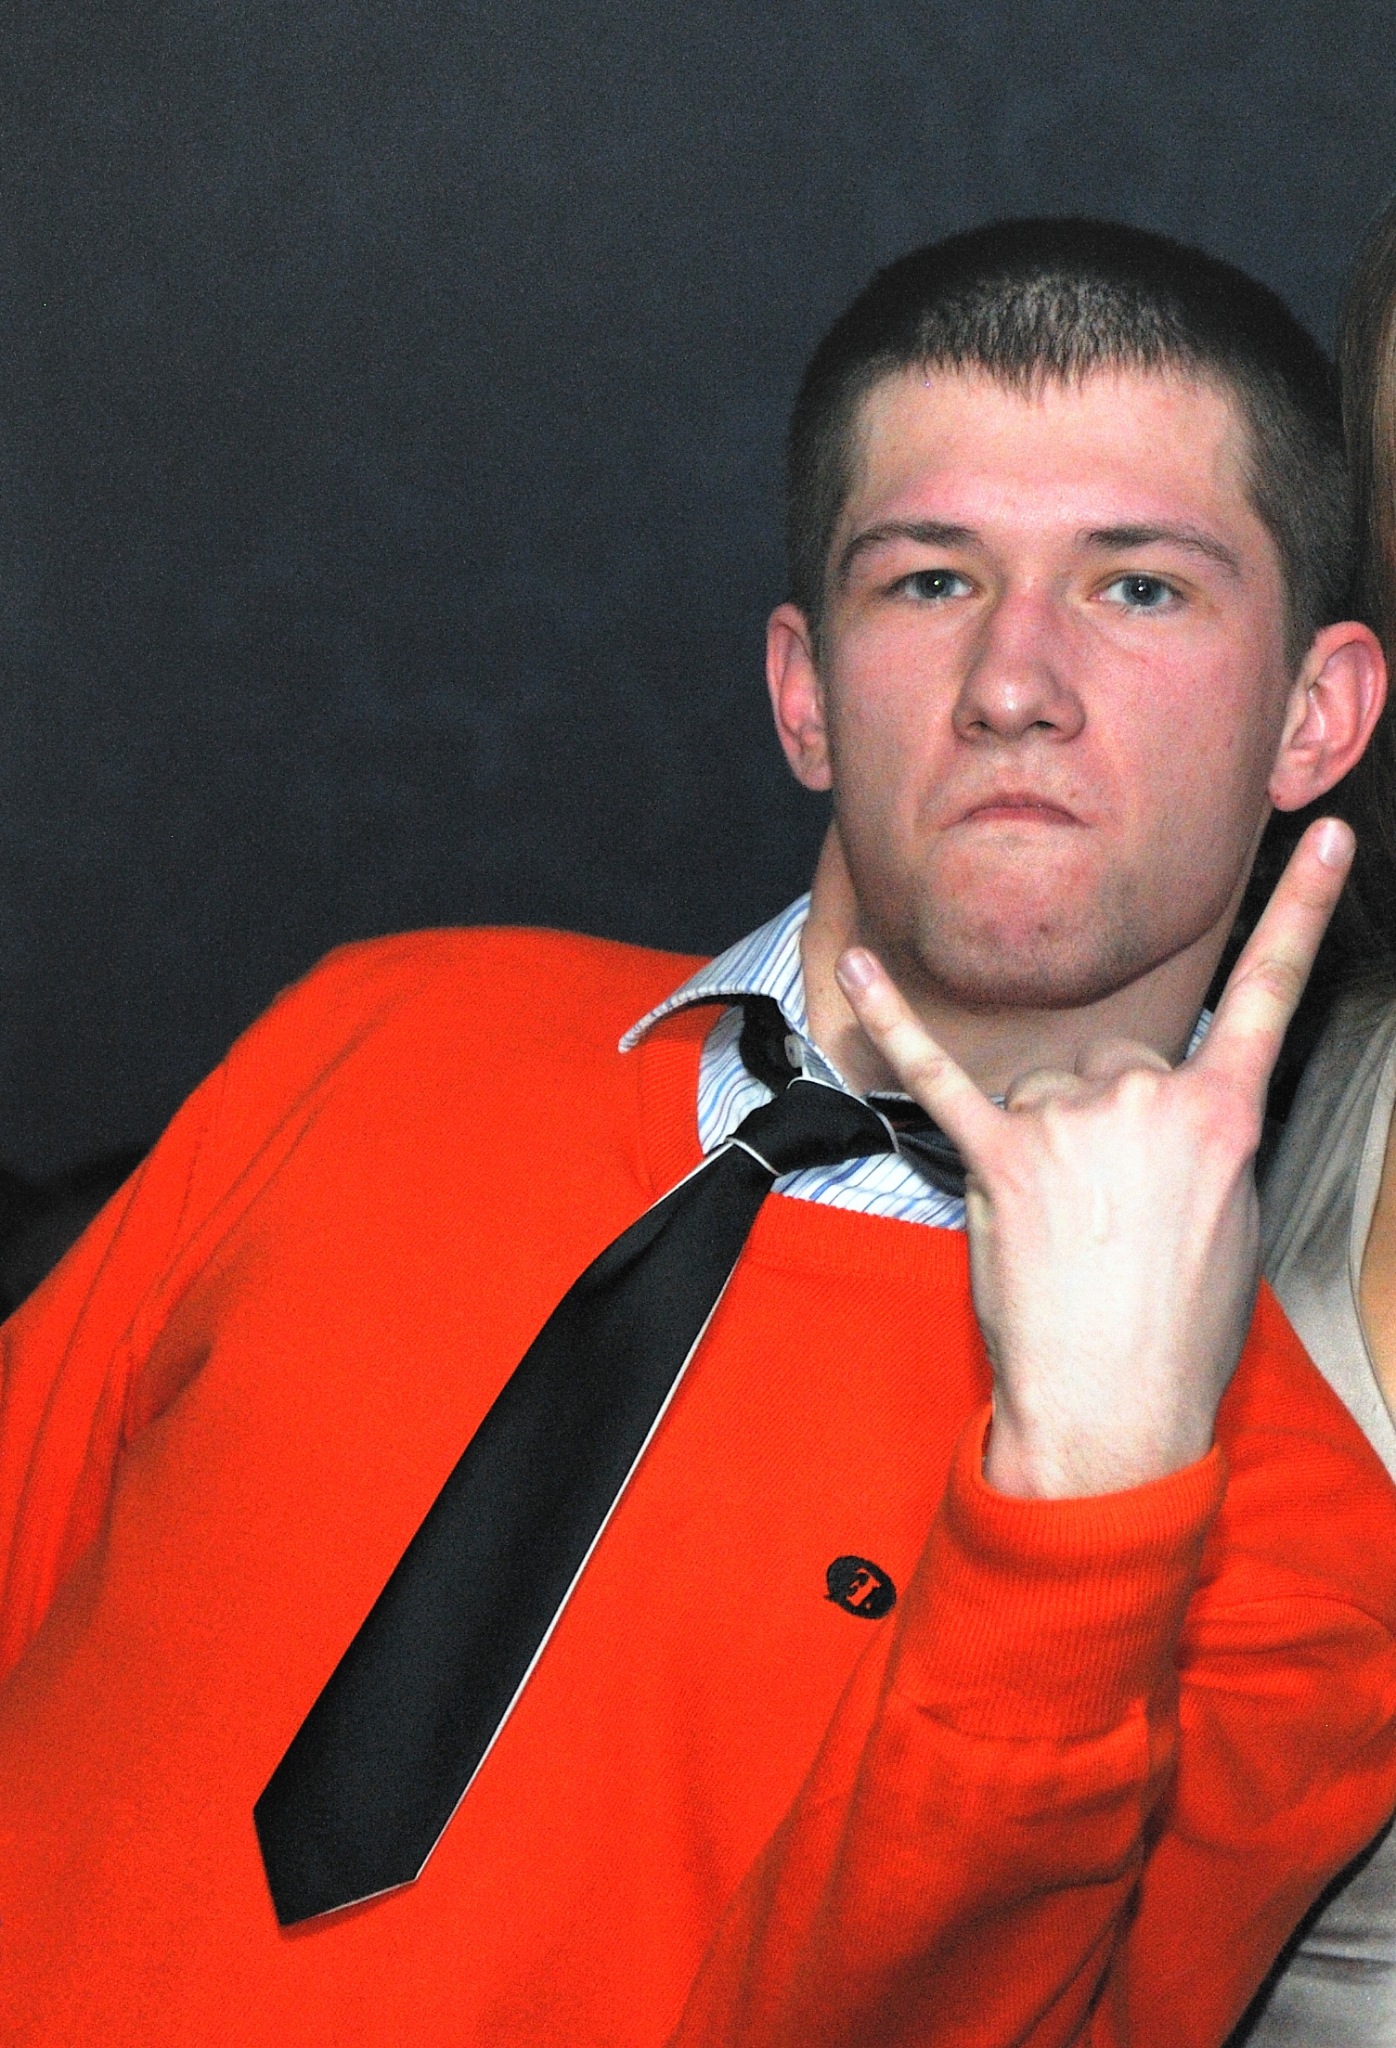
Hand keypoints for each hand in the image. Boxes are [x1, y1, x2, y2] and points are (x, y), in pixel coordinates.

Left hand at [834, 818, 1354, 1498]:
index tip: (1328, 836)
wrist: (1114, 1409)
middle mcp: (1149, 1100)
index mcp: (1225, 1114)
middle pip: (1115, 1060)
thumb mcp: (1237, 1221)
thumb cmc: (1178, 1329)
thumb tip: (1171, 1116)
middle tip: (1112, 1211)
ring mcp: (1069, 1124)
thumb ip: (1206, 1139)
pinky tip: (860, 967)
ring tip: (1062, 1223)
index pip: (1273, 993)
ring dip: (1043, 1140)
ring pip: (1046, 1086)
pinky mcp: (998, 1156)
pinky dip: (896, 1021)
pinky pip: (939, 1074)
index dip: (1303, 909)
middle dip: (1106, 1121)